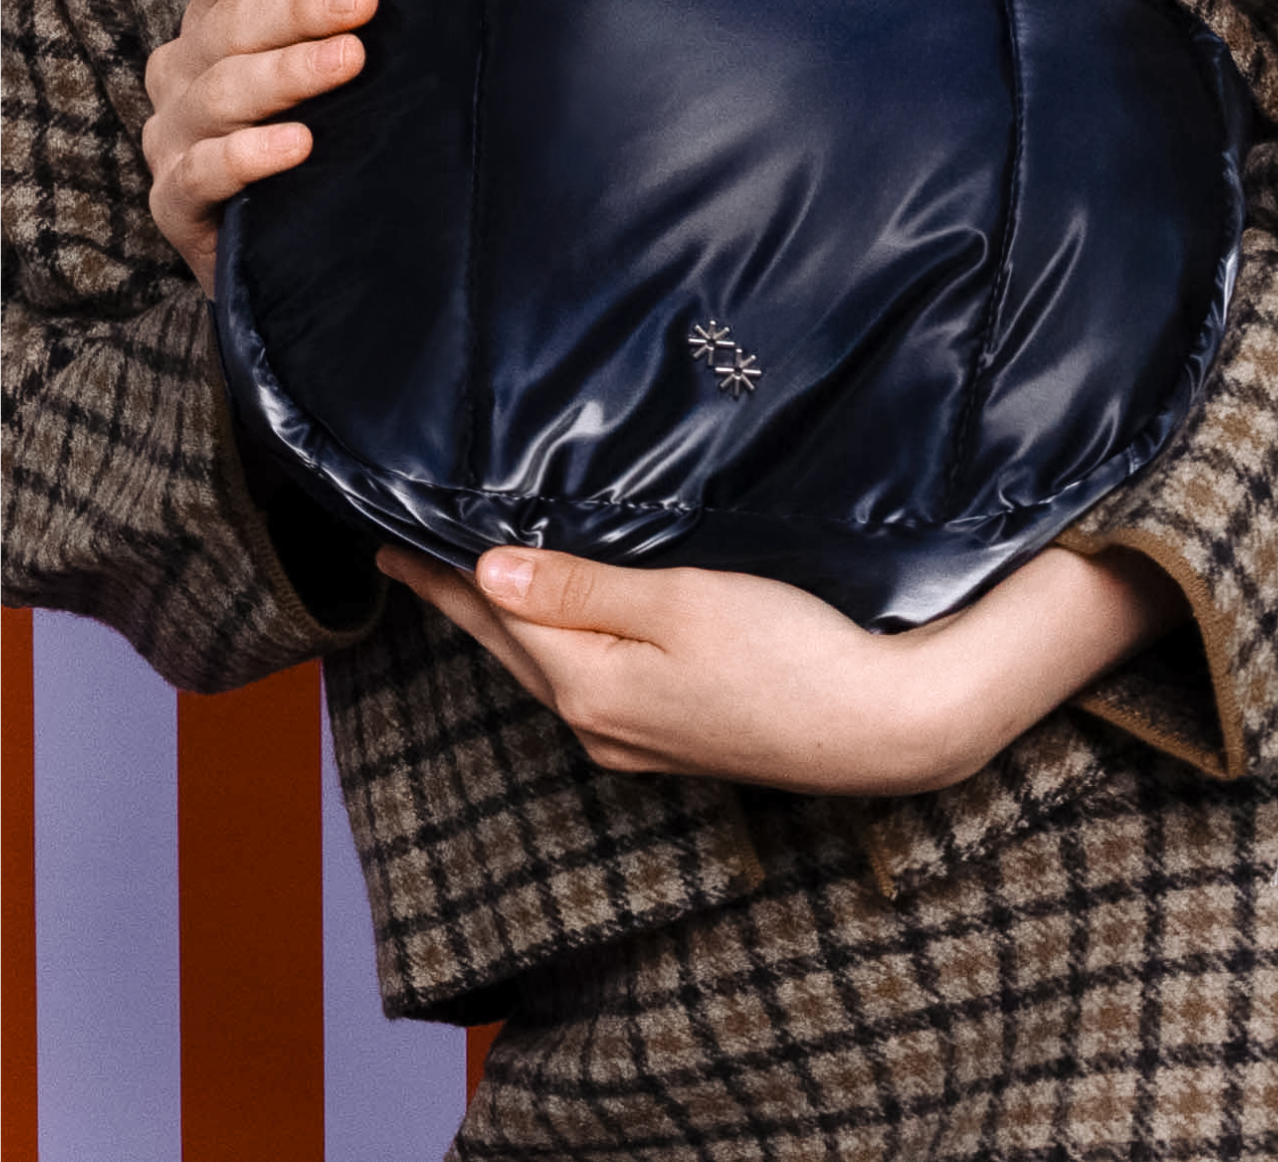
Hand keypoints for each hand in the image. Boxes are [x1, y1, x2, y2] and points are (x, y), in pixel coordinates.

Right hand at [143, 0, 375, 296]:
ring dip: (287, 72)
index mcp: (219, 19)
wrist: (289, 257)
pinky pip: (201, 172)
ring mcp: (173, 135)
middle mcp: (186, 67)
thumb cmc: (324, 146)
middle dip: (300, 6)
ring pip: (220, 91)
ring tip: (349, 62)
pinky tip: (297, 145)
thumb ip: (359, 28)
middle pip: (232, 19)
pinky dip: (248, 155)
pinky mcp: (173, 203)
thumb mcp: (340, 78)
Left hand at [376, 542, 1185, 795]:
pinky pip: (593, 684)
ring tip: (479, 585)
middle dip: (462, 603)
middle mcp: (600, 722)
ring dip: (512, 626)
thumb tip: (484, 572)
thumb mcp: (676, 604)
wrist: (884, 726)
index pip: (491, 616)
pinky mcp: (680, 738)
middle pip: (512, 648)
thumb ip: (578, 590)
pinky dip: (564, 647)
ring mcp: (640, 739)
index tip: (387, 545)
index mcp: (588, 684)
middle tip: (413, 560)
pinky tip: (574, 630)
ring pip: (551, 668)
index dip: (438, 577)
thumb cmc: (788, 653)